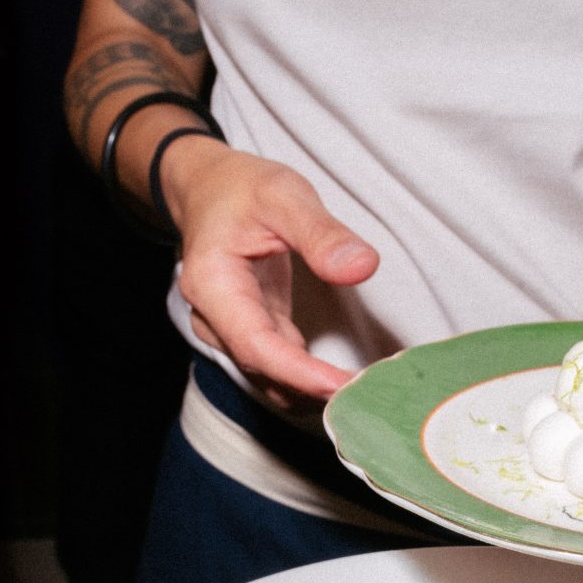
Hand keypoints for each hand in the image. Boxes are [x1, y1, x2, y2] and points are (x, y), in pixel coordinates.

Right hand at [162, 136, 377, 404]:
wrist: (208, 189)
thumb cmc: (241, 189)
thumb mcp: (283, 195)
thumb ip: (322, 233)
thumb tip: (361, 267)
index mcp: (213, 285)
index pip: (257, 346)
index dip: (300, 374)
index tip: (343, 387)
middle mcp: (213, 319)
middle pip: (265, 372)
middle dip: (315, 389)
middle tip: (373, 394)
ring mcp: (229, 331)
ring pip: (272, 379)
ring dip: (314, 391)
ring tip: (368, 392)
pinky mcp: (251, 334)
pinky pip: (280, 369)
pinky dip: (311, 378)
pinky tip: (348, 381)